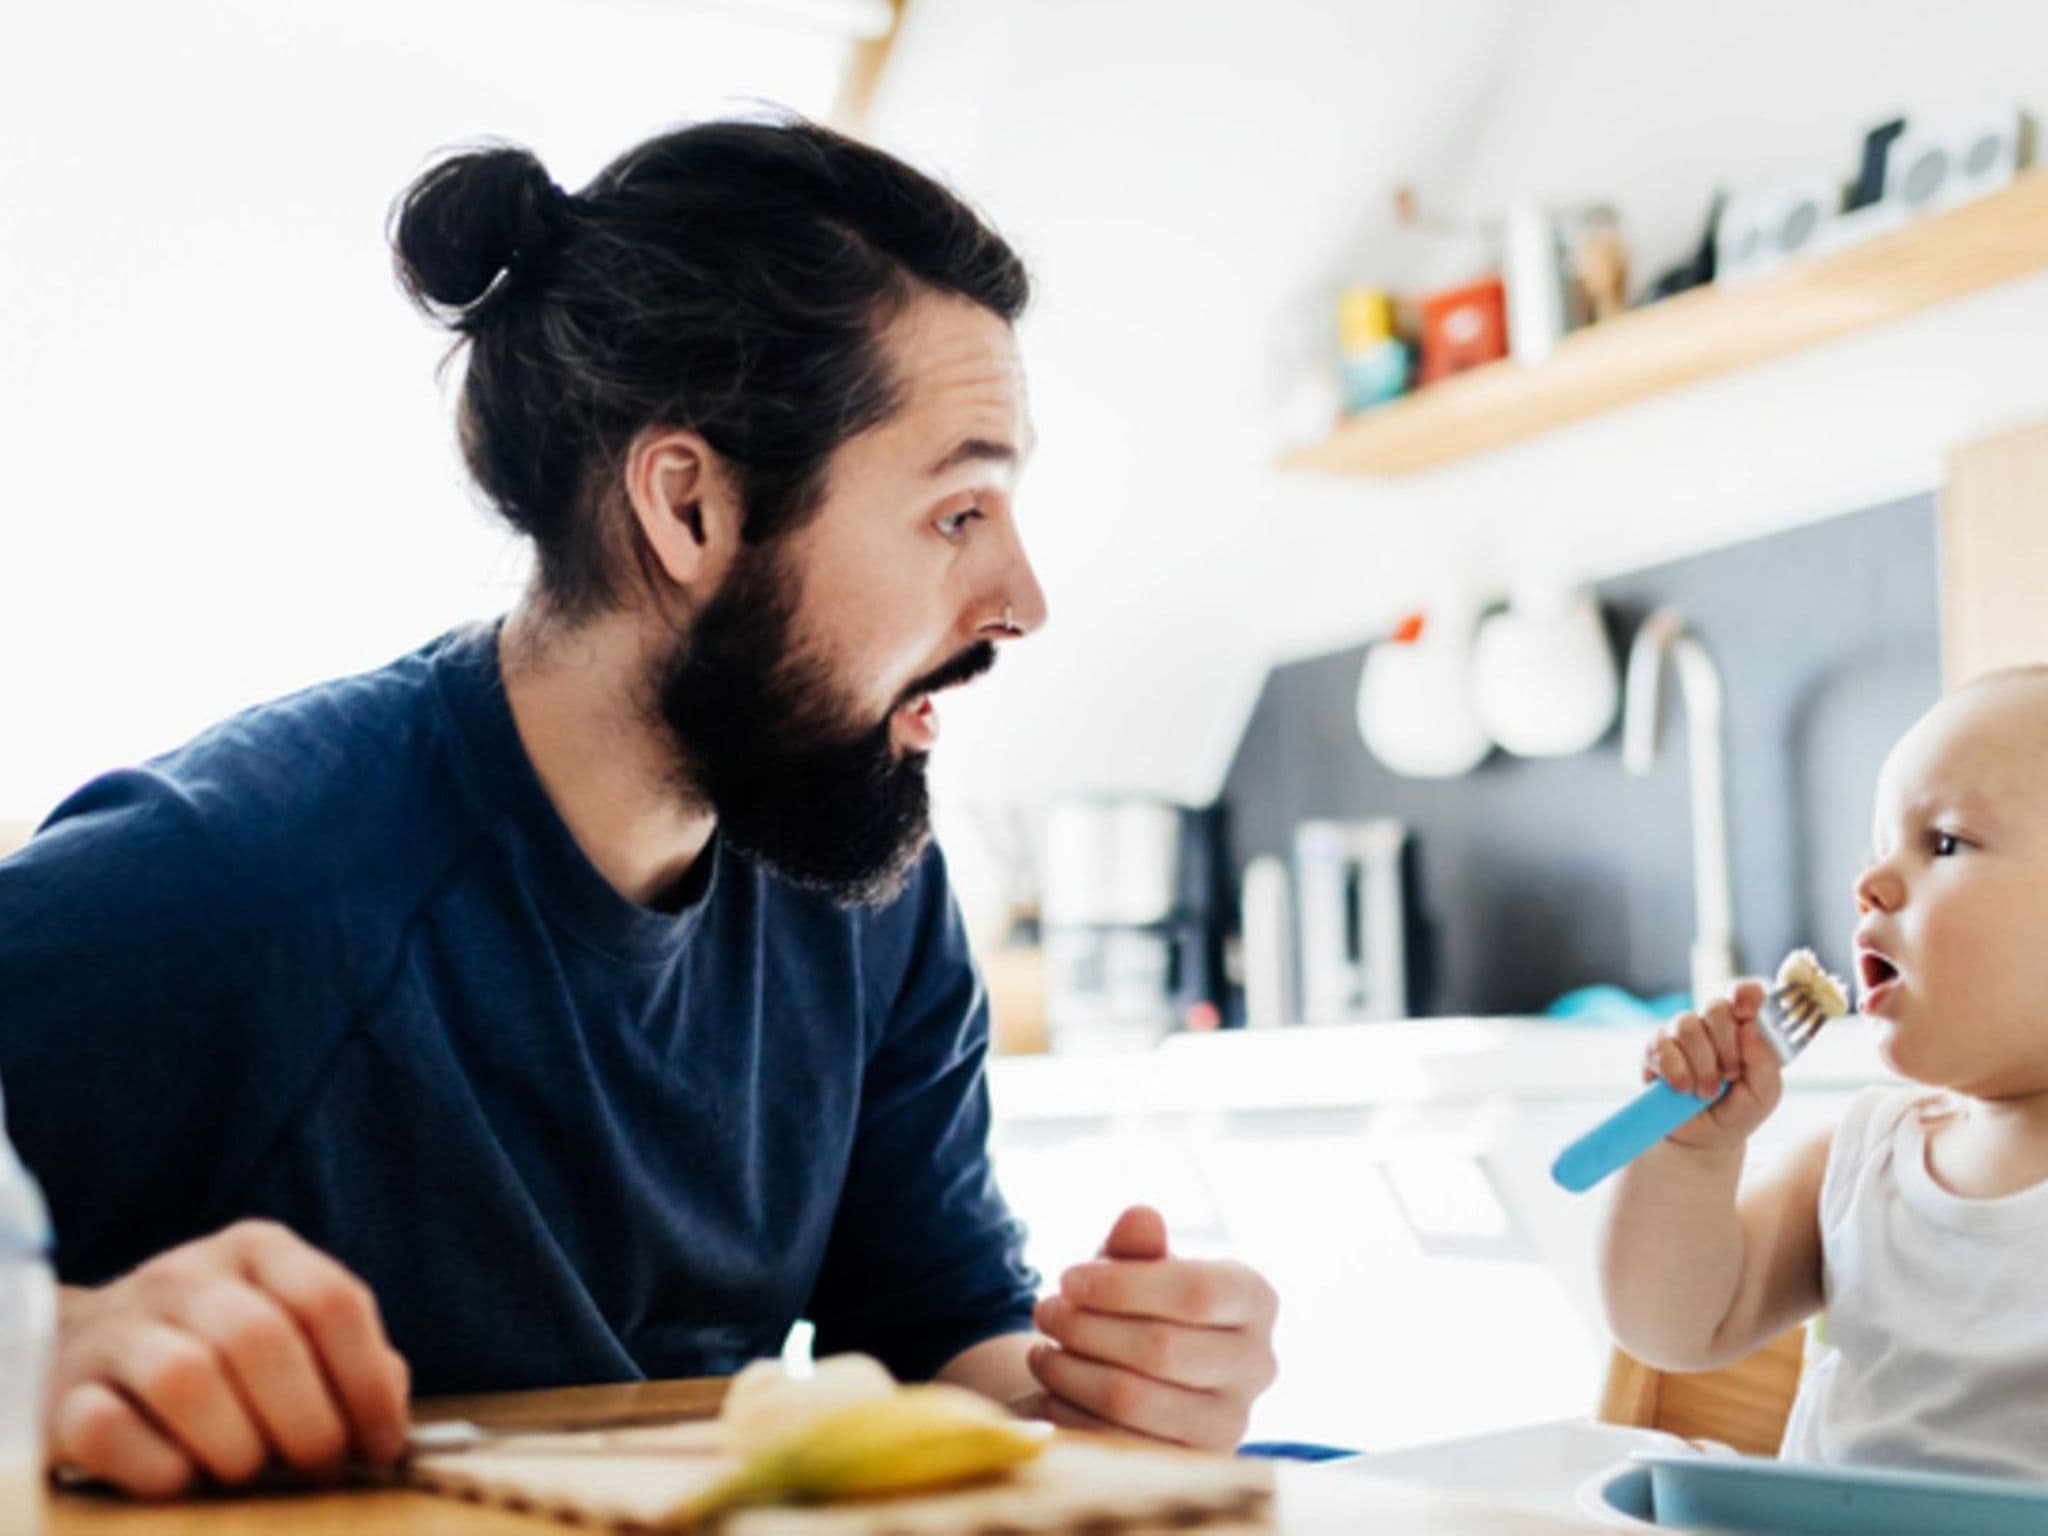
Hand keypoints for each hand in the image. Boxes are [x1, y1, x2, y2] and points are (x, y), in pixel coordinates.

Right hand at [48, 1219, 410, 1497]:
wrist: (91, 1354)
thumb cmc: (222, 1356)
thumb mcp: (292, 1334)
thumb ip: (352, 1363)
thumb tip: (388, 1418)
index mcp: (258, 1250)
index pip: (331, 1301)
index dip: (367, 1382)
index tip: (379, 1446)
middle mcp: (186, 1274)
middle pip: (263, 1340)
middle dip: (308, 1423)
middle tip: (319, 1471)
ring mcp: (117, 1327)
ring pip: (185, 1379)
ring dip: (235, 1446)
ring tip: (250, 1473)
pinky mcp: (63, 1390)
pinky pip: (108, 1429)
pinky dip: (157, 1469)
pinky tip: (182, 1479)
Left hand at [1027, 1205, 1276, 1452]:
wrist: (1142, 1373)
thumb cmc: (1140, 1303)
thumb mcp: (1135, 1266)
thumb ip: (1137, 1243)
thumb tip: (1140, 1217)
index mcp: (1255, 1300)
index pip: (1196, 1292)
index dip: (1122, 1285)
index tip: (1067, 1277)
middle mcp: (1257, 1364)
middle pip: (1161, 1347)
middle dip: (1086, 1326)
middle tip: (1043, 1310)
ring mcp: (1230, 1423)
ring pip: (1132, 1397)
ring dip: (1070, 1369)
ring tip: (1039, 1348)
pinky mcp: (1190, 1465)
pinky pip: (1115, 1442)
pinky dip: (1070, 1413)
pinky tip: (1049, 1389)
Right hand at [1646, 979, 1782, 1150]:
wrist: (1702, 1139)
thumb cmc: (1738, 1111)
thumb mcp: (1765, 1094)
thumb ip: (1766, 1061)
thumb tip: (1750, 1027)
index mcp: (1744, 1028)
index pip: (1746, 993)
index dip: (1746, 995)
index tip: (1746, 1012)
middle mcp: (1712, 1025)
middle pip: (1717, 1008)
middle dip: (1726, 1047)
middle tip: (1730, 1076)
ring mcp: (1681, 1034)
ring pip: (1688, 1026)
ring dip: (1702, 1066)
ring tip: (1706, 1092)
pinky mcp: (1654, 1049)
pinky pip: (1662, 1047)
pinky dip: (1677, 1072)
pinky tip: (1682, 1089)